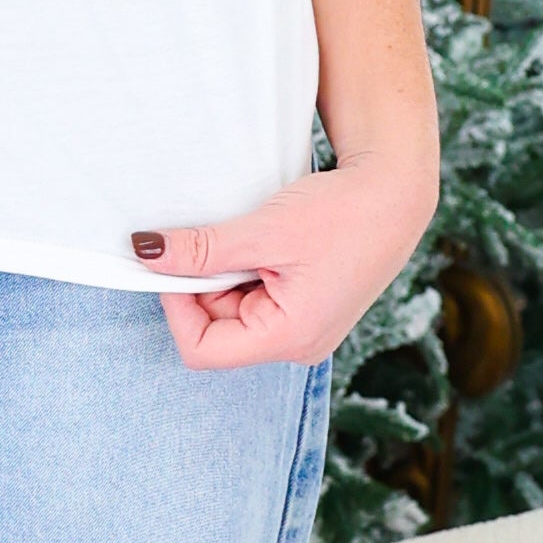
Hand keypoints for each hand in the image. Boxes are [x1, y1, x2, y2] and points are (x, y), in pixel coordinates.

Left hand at [132, 149, 436, 371]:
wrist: (398, 192)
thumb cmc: (343, 213)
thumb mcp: (263, 230)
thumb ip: (201, 249)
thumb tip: (145, 254)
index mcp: (289, 338)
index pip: (202, 350)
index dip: (177, 304)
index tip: (175, 259)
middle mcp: (297, 345)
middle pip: (216, 331)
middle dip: (203, 285)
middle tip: (216, 238)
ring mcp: (304, 329)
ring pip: (233, 312)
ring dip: (225, 274)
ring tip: (250, 236)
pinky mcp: (308, 309)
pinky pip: (257, 299)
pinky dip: (246, 270)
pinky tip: (263, 241)